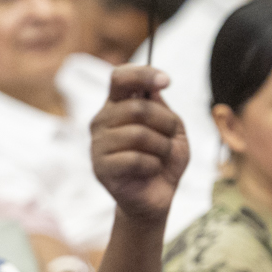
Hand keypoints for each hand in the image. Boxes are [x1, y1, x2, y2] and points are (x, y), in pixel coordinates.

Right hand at [91, 65, 187, 224]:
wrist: (156, 197)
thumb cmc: (163, 160)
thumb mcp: (173, 130)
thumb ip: (162, 108)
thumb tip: (152, 88)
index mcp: (117, 105)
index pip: (120, 77)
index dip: (143, 74)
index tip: (167, 81)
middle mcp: (102, 120)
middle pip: (137, 107)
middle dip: (165, 123)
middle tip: (169, 138)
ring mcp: (98, 144)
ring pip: (138, 134)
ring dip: (161, 146)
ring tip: (160, 157)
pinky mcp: (100, 167)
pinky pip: (135, 159)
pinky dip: (153, 164)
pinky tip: (151, 170)